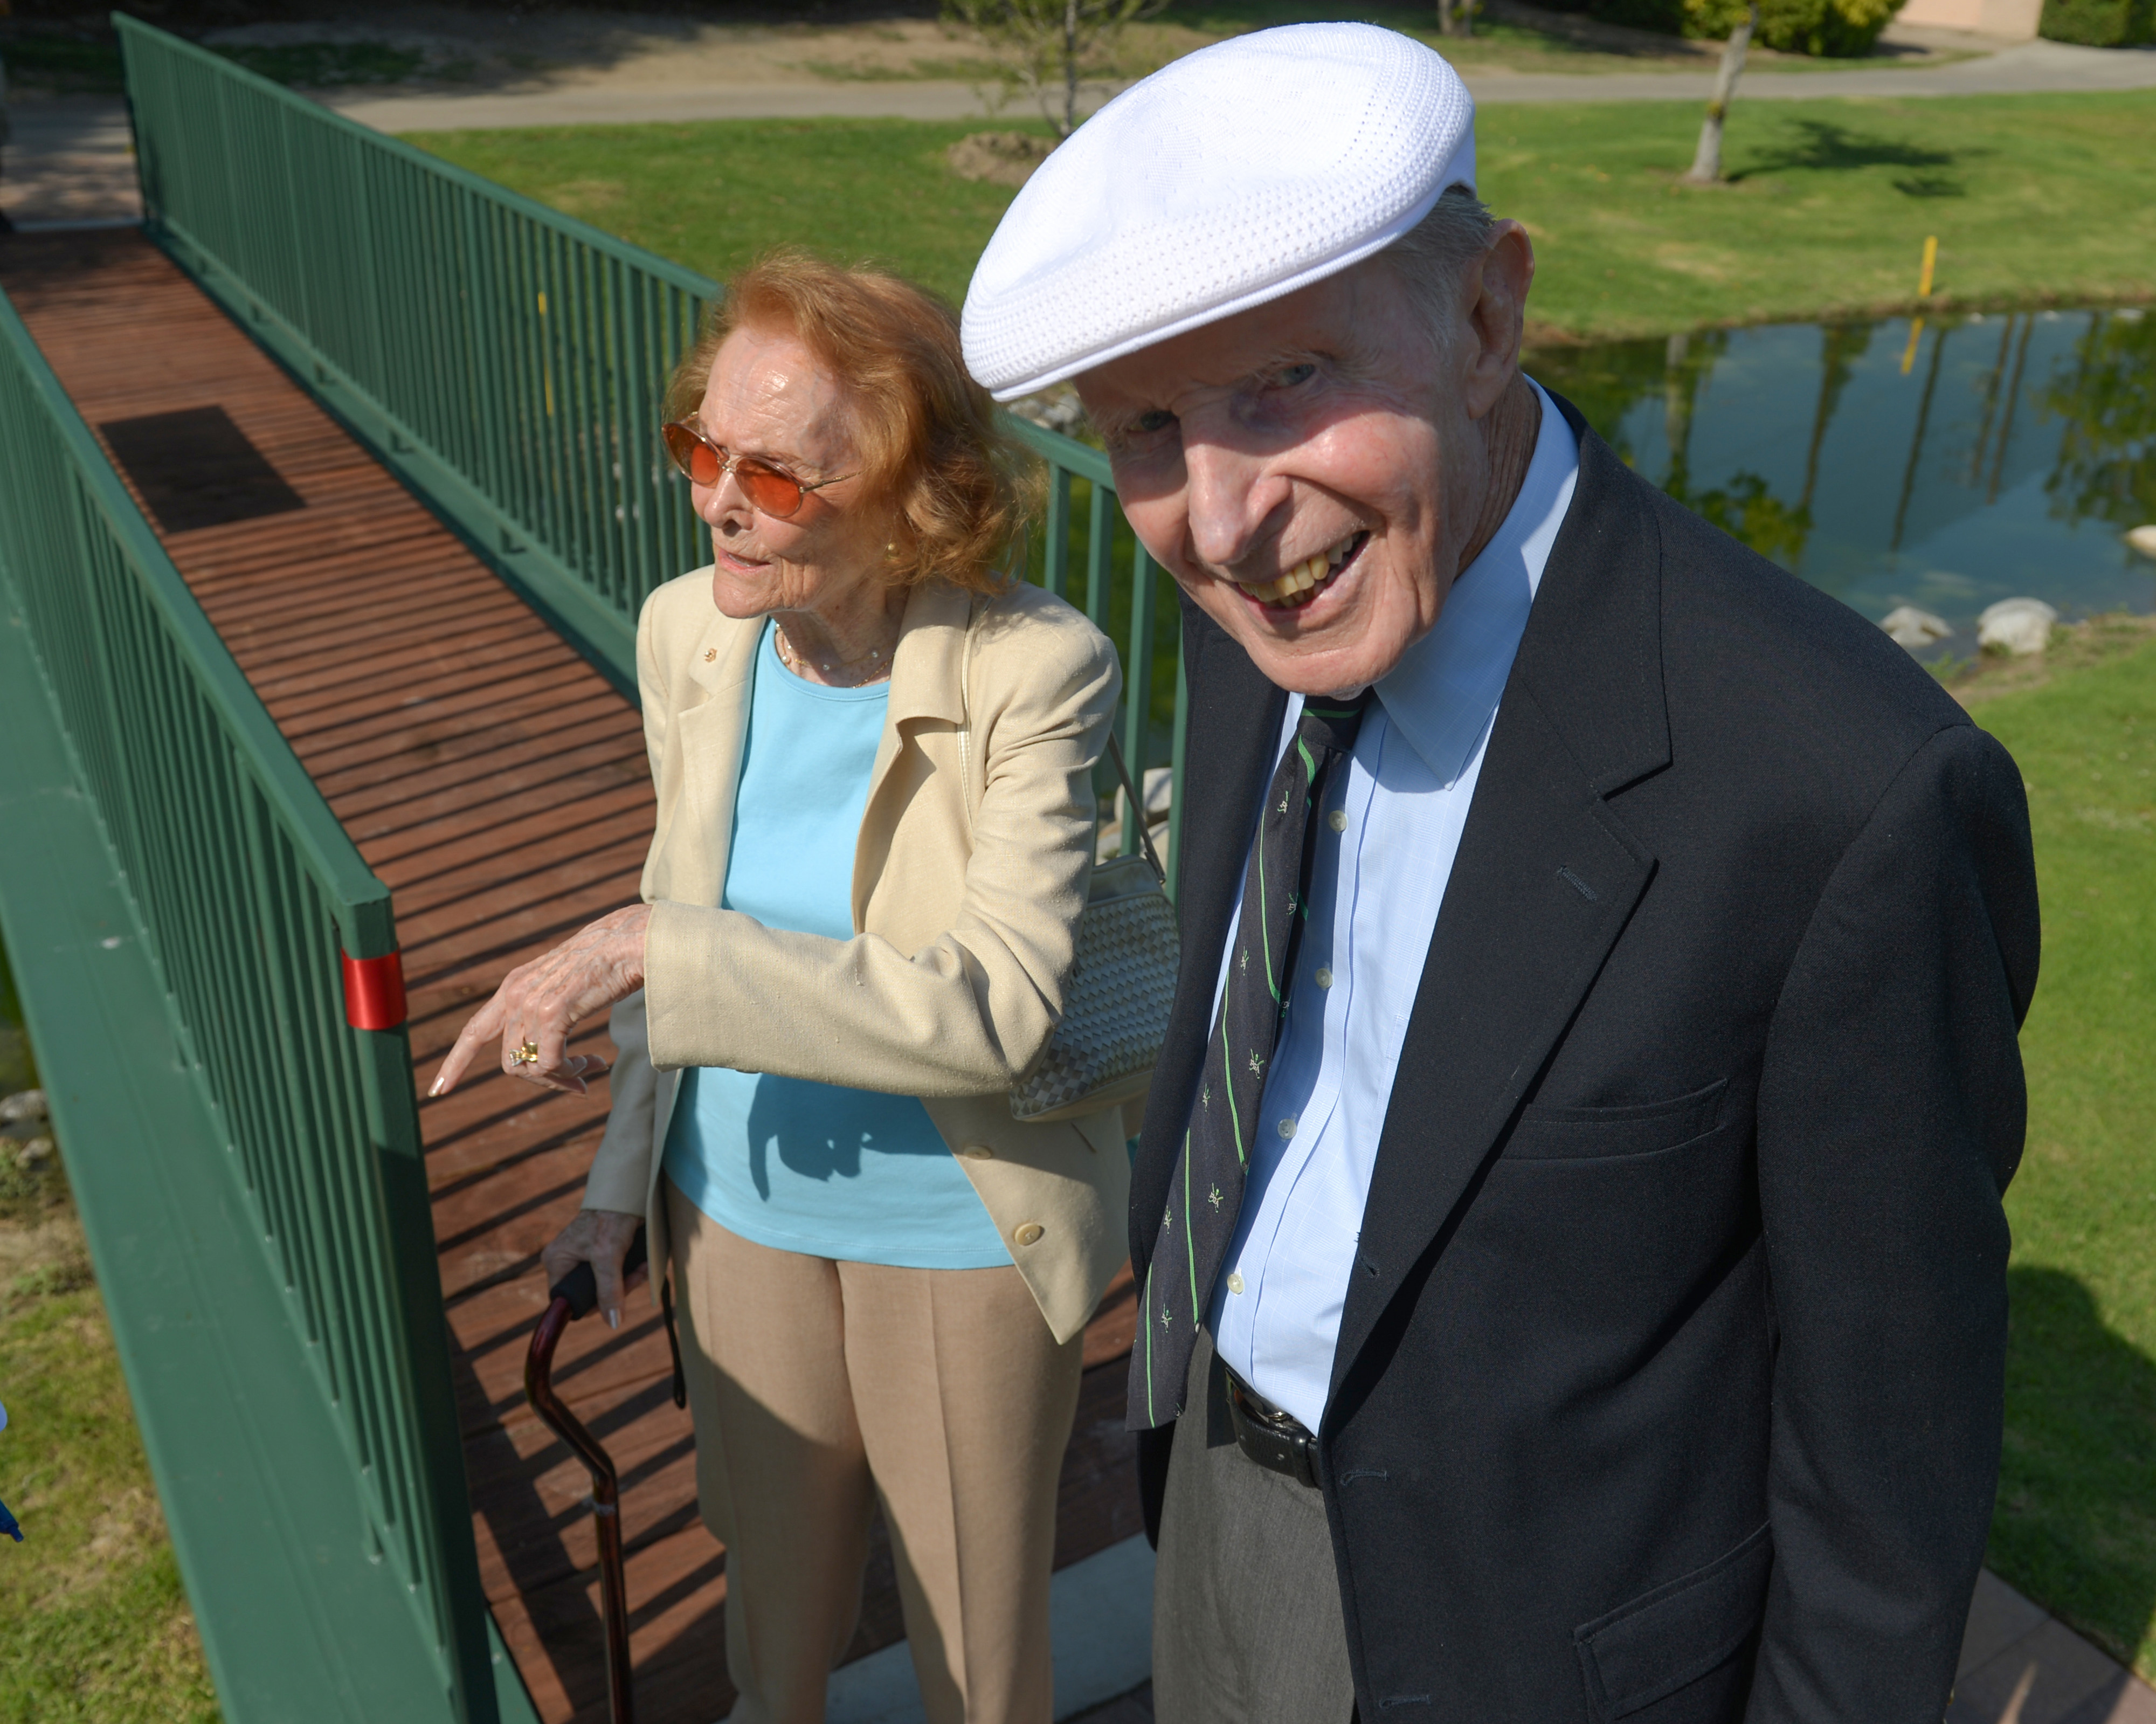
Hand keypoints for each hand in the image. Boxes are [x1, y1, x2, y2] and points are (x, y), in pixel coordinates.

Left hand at [431, 903, 651, 1097]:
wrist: (632, 941)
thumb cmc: (610, 961)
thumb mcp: (565, 984)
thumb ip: (548, 1007)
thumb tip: (549, 1043)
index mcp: (515, 986)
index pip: (475, 1030)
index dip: (455, 1062)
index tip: (438, 1090)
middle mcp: (515, 994)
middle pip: (510, 1061)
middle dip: (543, 1081)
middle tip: (579, 1085)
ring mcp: (531, 1003)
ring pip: (529, 1067)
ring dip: (562, 1078)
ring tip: (593, 1068)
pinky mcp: (552, 1012)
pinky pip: (549, 1063)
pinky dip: (570, 1072)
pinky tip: (596, 1063)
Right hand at [542, 1209, 646, 1330]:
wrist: (627, 1188)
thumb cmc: (610, 1216)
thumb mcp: (608, 1256)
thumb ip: (609, 1290)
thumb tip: (613, 1323)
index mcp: (556, 1262)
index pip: (567, 1301)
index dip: (591, 1305)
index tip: (614, 1299)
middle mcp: (566, 1260)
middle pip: (591, 1294)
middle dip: (617, 1289)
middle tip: (636, 1277)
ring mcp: (584, 1256)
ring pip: (606, 1285)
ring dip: (628, 1279)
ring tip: (642, 1267)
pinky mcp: (602, 1251)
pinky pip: (614, 1272)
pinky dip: (629, 1270)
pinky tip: (642, 1262)